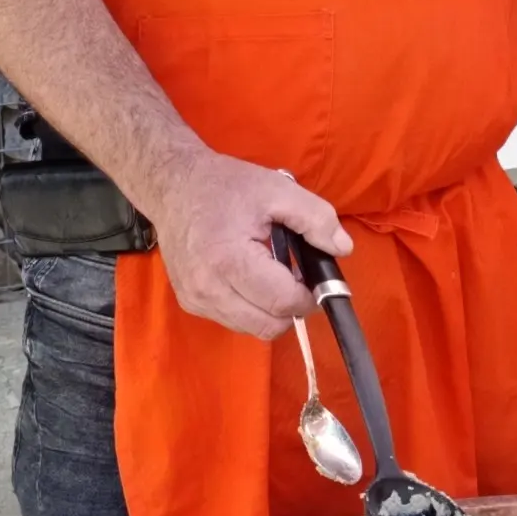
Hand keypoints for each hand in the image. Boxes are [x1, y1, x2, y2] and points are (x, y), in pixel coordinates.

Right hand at [138, 149, 349, 339]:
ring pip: (252, 329)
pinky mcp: (190, 303)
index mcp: (230, 261)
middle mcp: (208, 288)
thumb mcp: (278, 189)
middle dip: (291, 308)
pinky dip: (250, 308)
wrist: (173, 186)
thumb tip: (343, 249)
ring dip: (271, 311)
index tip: (313, 277)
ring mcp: (196, 299)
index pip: (282, 302)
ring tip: (272, 275)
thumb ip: (315, 218)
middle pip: (268, 326)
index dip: (308, 296)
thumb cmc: (225, 186)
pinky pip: (233, 321)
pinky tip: (250, 279)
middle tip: (296, 279)